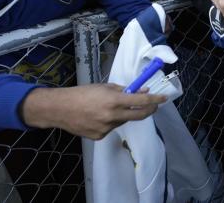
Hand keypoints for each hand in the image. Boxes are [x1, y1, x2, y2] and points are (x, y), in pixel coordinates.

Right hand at [21, 84, 165, 139]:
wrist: (60, 109)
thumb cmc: (82, 93)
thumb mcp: (104, 87)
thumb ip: (123, 90)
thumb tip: (141, 91)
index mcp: (114, 100)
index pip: (141, 100)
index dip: (155, 99)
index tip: (164, 98)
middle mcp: (112, 116)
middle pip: (139, 115)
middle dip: (149, 110)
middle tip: (153, 105)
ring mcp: (106, 128)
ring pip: (123, 121)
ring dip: (124, 114)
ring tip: (109, 108)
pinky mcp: (100, 136)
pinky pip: (112, 128)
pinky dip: (110, 122)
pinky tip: (98, 117)